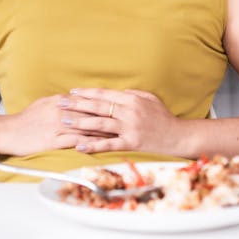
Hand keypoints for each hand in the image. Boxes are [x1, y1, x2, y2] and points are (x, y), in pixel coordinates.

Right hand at [0, 94, 112, 156]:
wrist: (7, 132)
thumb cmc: (26, 119)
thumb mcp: (44, 103)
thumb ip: (62, 100)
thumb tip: (76, 97)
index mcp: (60, 101)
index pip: (88, 101)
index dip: (105, 104)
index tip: (120, 107)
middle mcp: (61, 111)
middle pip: (91, 113)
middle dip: (110, 117)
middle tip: (126, 120)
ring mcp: (57, 126)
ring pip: (86, 127)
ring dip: (104, 131)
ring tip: (120, 134)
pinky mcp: (53, 141)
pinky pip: (76, 142)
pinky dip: (91, 143)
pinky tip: (102, 147)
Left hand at [62, 88, 182, 154]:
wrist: (178, 136)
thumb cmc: (164, 118)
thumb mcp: (150, 99)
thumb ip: (132, 94)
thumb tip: (116, 92)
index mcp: (132, 99)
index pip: (105, 94)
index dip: (87, 93)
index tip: (72, 92)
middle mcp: (129, 111)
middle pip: (98, 107)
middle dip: (77, 104)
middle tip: (60, 103)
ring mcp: (130, 127)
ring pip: (100, 124)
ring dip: (80, 122)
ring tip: (64, 121)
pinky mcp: (131, 143)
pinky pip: (108, 144)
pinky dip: (92, 145)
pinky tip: (78, 146)